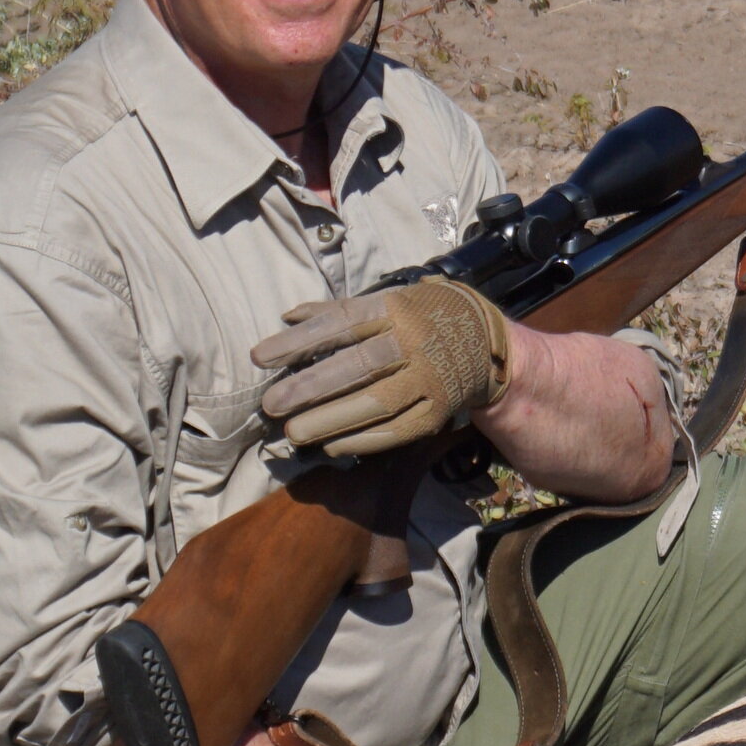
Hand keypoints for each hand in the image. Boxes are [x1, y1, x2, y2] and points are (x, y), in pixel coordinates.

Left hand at [253, 279, 509, 458]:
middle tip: (271, 406)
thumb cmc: (421, 317)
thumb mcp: (386, 300)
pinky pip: (399, 429)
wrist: (486, 344)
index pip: (339, 324)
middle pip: (357, 366)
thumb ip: (337, 310)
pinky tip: (332, 445)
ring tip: (294, 433)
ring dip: (332, 419)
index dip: (298, 341)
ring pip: (377, 402)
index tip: (259, 359)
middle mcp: (413, 342)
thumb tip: (287, 316)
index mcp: (394, 308)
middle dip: (310, 387)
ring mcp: (430, 378)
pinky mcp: (439, 410)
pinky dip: (364, 439)